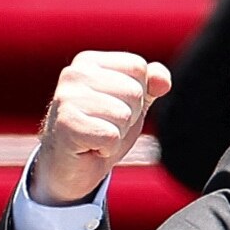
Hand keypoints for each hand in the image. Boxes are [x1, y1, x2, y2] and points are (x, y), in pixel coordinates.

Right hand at [32, 51, 171, 205]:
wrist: (68, 168)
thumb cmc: (100, 130)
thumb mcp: (131, 104)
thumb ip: (150, 85)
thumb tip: (163, 81)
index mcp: (89, 61)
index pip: (138, 66)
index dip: (137, 94)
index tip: (114, 107)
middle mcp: (75, 73)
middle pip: (134, 91)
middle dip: (128, 117)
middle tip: (105, 126)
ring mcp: (67, 98)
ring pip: (124, 115)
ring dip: (117, 134)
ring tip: (97, 136)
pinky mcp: (66, 124)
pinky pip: (111, 136)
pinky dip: (107, 148)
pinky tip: (90, 147)